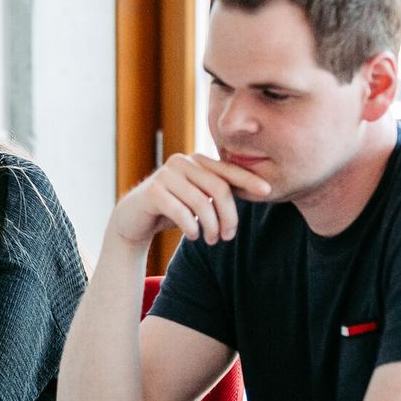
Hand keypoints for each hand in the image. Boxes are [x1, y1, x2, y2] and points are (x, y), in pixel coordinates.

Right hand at [110, 153, 270, 246]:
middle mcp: (182, 162)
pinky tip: (193, 236)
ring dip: (211, 226)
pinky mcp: (153, 192)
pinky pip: (182, 212)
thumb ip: (218, 192)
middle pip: (219, 188)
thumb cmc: (171, 209)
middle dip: (229, 216)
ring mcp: (166, 175)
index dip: (248, 180)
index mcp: (196, 161)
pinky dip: (192, 227)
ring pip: (202, 202)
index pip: (228, 170)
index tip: (268, 191)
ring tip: (211, 240)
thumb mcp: (197, 198)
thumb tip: (254, 192)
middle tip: (228, 236)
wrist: (133, 219)